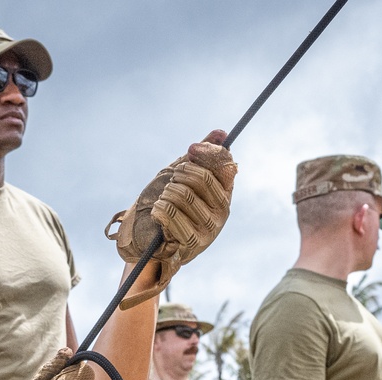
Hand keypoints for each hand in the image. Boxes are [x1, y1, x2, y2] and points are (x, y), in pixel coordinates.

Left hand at [105, 129, 236, 308]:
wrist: (156, 241)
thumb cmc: (173, 204)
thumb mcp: (186, 176)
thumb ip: (204, 155)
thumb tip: (221, 133)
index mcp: (225, 193)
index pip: (225, 164)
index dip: (207, 152)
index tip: (190, 150)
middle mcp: (222, 212)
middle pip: (201, 178)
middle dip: (180, 174)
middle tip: (171, 181)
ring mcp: (209, 230)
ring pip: (184, 195)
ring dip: (167, 192)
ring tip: (163, 198)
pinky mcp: (191, 243)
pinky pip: (171, 214)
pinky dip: (159, 208)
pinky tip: (158, 211)